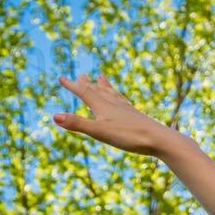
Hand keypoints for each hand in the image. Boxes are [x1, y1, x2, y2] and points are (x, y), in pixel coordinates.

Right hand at [52, 73, 178, 156]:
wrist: (161, 140)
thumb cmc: (130, 136)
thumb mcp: (100, 132)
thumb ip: (78, 124)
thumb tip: (54, 116)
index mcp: (103, 106)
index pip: (84, 92)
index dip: (71, 85)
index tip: (61, 77)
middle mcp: (115, 104)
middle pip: (98, 90)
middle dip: (88, 84)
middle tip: (82, 75)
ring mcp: (127, 110)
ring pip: (113, 94)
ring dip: (105, 86)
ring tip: (102, 78)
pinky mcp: (137, 117)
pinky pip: (125, 103)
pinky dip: (120, 98)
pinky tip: (123, 102)